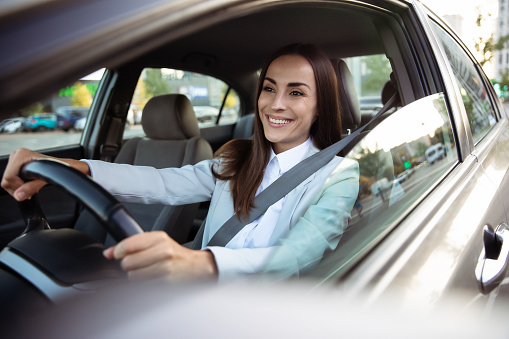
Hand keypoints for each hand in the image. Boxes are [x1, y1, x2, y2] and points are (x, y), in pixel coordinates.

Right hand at [1, 148, 90, 200]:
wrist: (64, 166)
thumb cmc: (58, 169)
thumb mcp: (44, 180)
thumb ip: (31, 187)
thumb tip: (18, 195)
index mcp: (21, 155)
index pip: (8, 177)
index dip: (18, 187)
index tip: (29, 190)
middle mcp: (17, 154)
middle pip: (6, 180)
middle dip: (18, 187)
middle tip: (32, 189)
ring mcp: (16, 159)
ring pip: (7, 181)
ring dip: (19, 186)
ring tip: (32, 185)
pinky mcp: (17, 164)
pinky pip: (11, 179)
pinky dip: (19, 184)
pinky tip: (29, 183)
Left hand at [103, 231, 217, 281]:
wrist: (196, 267)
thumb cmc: (174, 255)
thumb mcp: (156, 243)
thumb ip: (131, 246)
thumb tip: (107, 253)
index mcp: (159, 237)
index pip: (127, 245)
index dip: (118, 253)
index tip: (120, 255)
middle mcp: (163, 250)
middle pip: (127, 262)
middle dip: (128, 266)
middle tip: (138, 265)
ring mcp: (165, 267)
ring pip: (132, 276)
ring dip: (136, 277)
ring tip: (147, 272)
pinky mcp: (166, 281)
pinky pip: (142, 286)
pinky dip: (144, 285)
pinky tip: (153, 279)